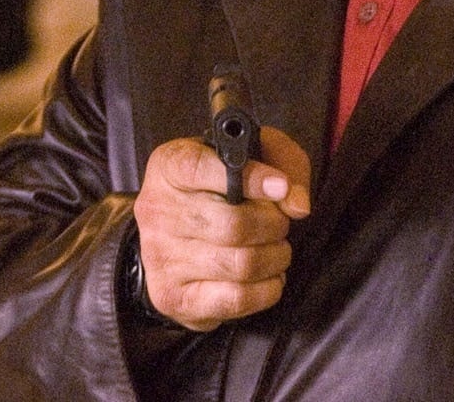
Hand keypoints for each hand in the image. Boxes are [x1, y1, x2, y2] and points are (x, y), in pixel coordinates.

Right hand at [131, 126, 311, 331]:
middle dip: (273, 225)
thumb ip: (281, 164)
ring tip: (275, 248)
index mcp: (169, 167)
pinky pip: (236, 299)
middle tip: (279, 223)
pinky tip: (265, 275)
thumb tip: (296, 204)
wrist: (178, 233)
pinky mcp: (173, 297)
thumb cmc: (220, 189)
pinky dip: (266, 289)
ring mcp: (161, 258)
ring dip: (274, 257)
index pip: (202, 169)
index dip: (250, 179)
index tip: (280, 186)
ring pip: (241, 265)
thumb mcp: (252, 154)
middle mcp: (157, 212)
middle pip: (233, 225)